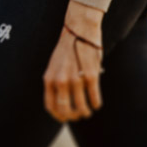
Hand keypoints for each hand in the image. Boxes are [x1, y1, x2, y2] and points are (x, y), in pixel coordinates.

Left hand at [42, 0, 104, 121]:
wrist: (79, 29)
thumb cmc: (67, 48)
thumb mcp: (54, 65)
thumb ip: (55, 82)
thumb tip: (62, 101)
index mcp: (49, 78)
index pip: (50, 107)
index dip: (58, 116)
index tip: (65, 118)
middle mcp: (60, 81)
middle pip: (66, 110)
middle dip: (73, 116)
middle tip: (79, 115)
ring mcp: (76, 79)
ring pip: (81, 107)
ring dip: (85, 112)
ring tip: (88, 111)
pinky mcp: (91, 76)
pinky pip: (94, 98)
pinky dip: (96, 104)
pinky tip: (96, 104)